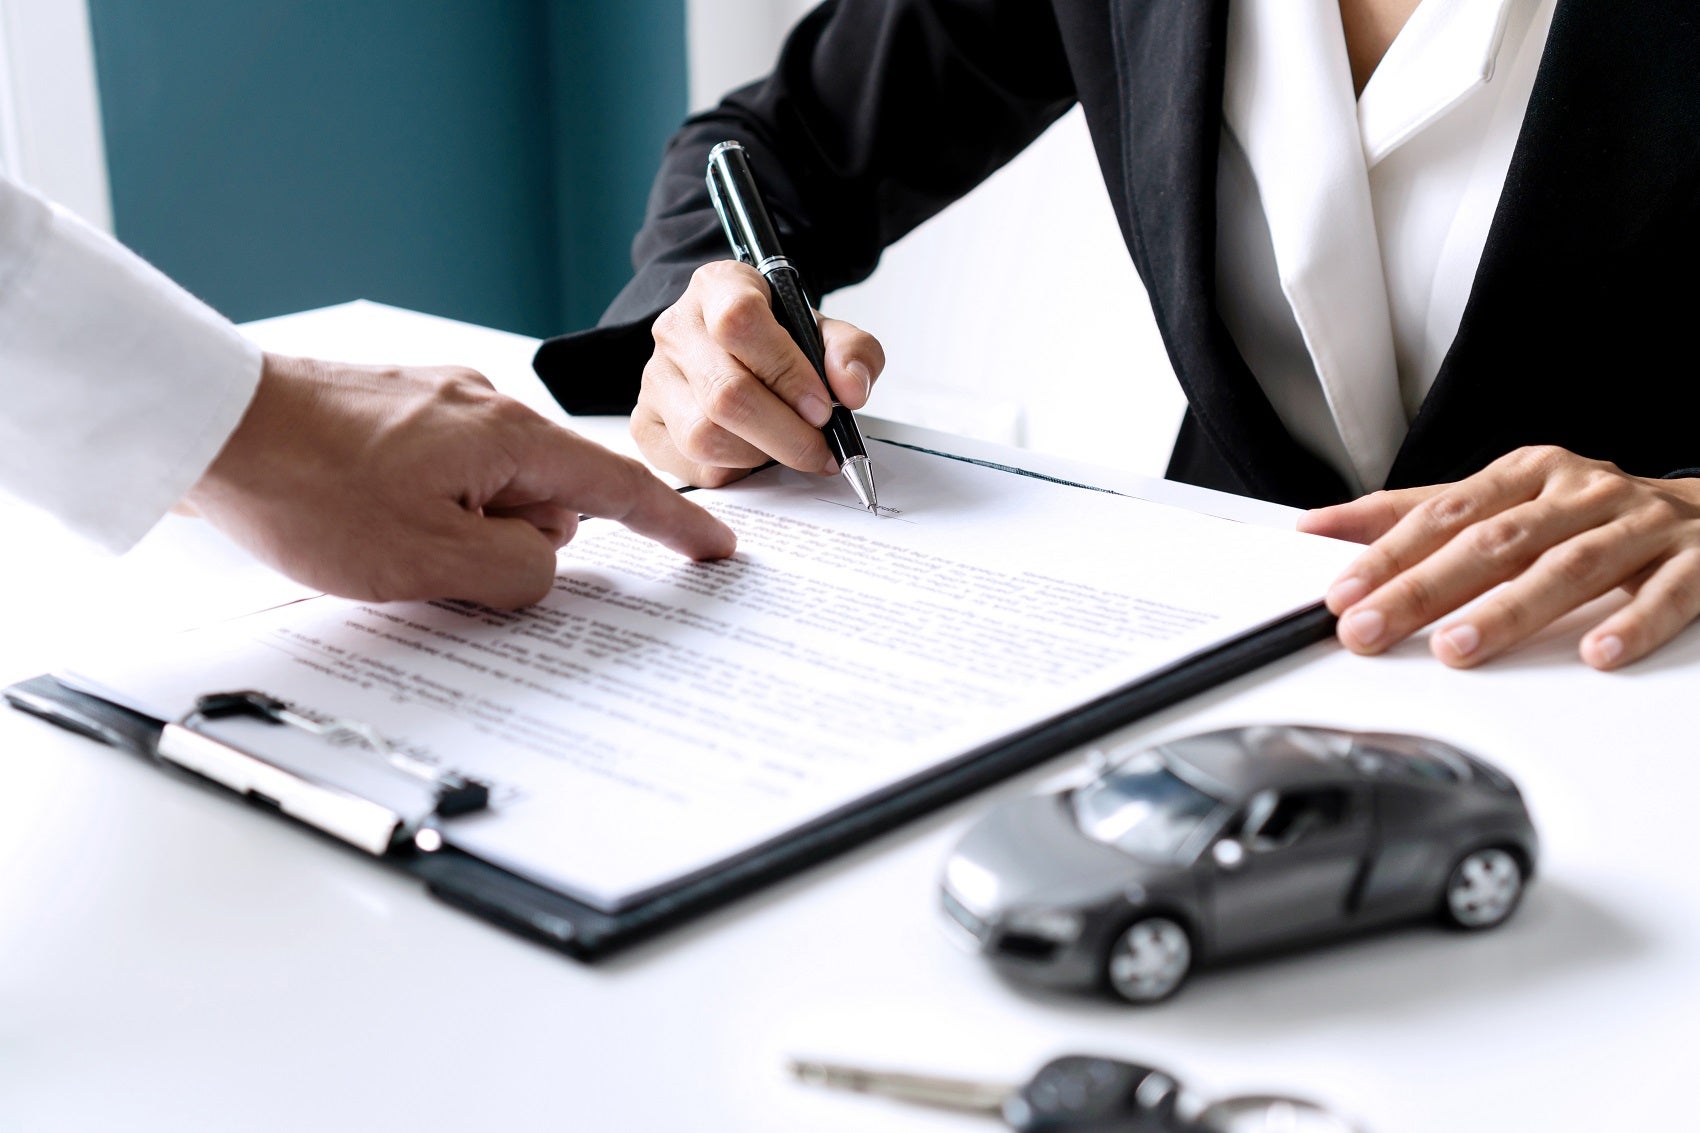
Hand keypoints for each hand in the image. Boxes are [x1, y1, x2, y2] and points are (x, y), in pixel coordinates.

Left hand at [181, 354, 735, 606]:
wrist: (206, 424)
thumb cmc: (307, 488)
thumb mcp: (430, 562)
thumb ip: (518, 573)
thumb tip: (546, 564)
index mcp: (508, 438)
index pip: (619, 487)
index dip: (674, 527)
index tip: (715, 549)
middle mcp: (482, 407)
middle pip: (544, 499)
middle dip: (514, 546)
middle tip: (442, 569)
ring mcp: (436, 405)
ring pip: (488, 492)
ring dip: (460, 532)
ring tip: (382, 543)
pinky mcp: (395, 413)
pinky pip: (444, 475)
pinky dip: (426, 510)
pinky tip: (367, 523)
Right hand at [631, 260, 885, 485]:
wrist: (740, 356)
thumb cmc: (780, 342)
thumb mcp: (825, 333)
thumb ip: (853, 352)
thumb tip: (851, 391)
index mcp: (718, 287)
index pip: (739, 321)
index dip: (787, 372)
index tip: (823, 406)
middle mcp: (676, 329)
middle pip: (724, 392)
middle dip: (787, 434)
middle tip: (820, 448)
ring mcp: (654, 379)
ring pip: (705, 436)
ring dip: (761, 456)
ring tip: (788, 448)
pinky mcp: (645, 425)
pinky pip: (691, 467)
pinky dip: (734, 473)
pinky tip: (754, 456)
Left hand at [1298, 446, 1699, 669]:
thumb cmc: (1594, 515)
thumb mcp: (1508, 501)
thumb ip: (1420, 516)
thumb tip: (1323, 527)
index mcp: (1529, 474)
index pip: (1445, 513)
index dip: (1389, 552)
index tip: (1343, 592)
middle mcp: (1581, 493)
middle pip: (1494, 542)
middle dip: (1424, 587)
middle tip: (1371, 627)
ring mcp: (1641, 526)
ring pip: (1569, 567)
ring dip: (1509, 610)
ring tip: (1457, 646)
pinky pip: (1667, 593)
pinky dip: (1632, 623)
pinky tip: (1598, 653)